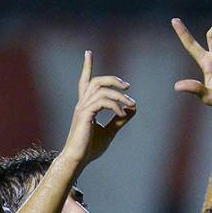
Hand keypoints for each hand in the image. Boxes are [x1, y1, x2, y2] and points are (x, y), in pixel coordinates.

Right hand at [58, 51, 136, 167]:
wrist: (78, 159)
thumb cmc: (90, 148)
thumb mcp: (109, 132)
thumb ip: (120, 119)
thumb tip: (132, 109)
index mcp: (86, 106)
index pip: (86, 82)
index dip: (87, 67)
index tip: (88, 52)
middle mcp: (83, 104)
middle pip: (96, 81)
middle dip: (112, 79)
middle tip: (128, 86)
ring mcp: (82, 109)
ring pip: (101, 90)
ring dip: (120, 96)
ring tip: (131, 105)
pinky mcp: (85, 115)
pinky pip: (102, 102)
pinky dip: (115, 106)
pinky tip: (123, 114)